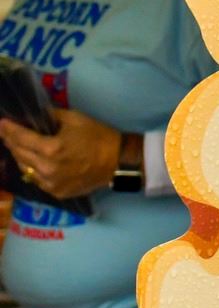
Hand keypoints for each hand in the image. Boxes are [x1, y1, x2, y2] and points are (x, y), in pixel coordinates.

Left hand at [0, 109, 121, 199]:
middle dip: (11, 142)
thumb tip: (33, 115)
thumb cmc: (98, 136)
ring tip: (19, 147)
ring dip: (20, 156)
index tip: (2, 123)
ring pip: (25, 168)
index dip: (8, 129)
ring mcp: (50, 183)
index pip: (20, 138)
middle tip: (6, 133)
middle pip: (19, 154)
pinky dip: (33, 169)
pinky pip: (36, 180)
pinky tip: (36, 162)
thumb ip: (50, 116)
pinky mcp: (56, 192)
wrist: (117, 161)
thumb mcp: (75, 119)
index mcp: (51, 148)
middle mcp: (46, 168)